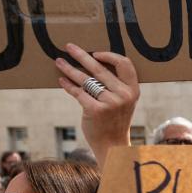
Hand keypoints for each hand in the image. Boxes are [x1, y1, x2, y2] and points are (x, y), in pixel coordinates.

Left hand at [55, 44, 139, 166]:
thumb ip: (116, 86)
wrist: (112, 145)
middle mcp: (123, 94)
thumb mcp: (124, 102)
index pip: (125, 64)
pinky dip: (68, 85)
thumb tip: (93, 64)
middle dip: (81, 55)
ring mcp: (110, 102)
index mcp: (133, 90)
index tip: (95, 53)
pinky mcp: (95, 110)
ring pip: (85, 79)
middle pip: (100, 68)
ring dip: (69, 69)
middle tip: (69, 47)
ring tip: (59, 62)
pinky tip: (62, 80)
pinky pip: (78, 92)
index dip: (109, 56)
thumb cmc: (115, 121)